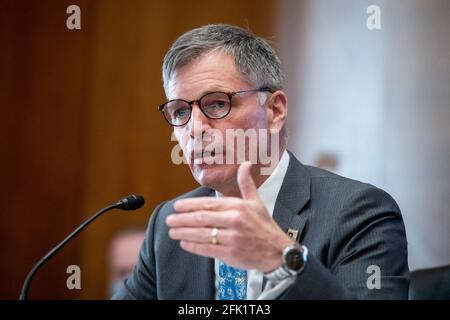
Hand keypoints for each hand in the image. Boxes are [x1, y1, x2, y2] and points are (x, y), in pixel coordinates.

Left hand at [166, 161, 293, 271]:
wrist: (278, 251)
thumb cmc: (264, 225)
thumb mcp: (256, 202)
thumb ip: (246, 183)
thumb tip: (246, 163)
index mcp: (238, 207)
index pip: (208, 204)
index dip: (189, 205)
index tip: (176, 207)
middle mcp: (234, 221)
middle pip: (201, 219)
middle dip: (182, 219)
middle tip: (169, 220)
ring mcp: (232, 239)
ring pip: (201, 234)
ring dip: (183, 233)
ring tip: (172, 231)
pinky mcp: (231, 254)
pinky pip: (207, 249)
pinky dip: (193, 246)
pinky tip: (184, 244)